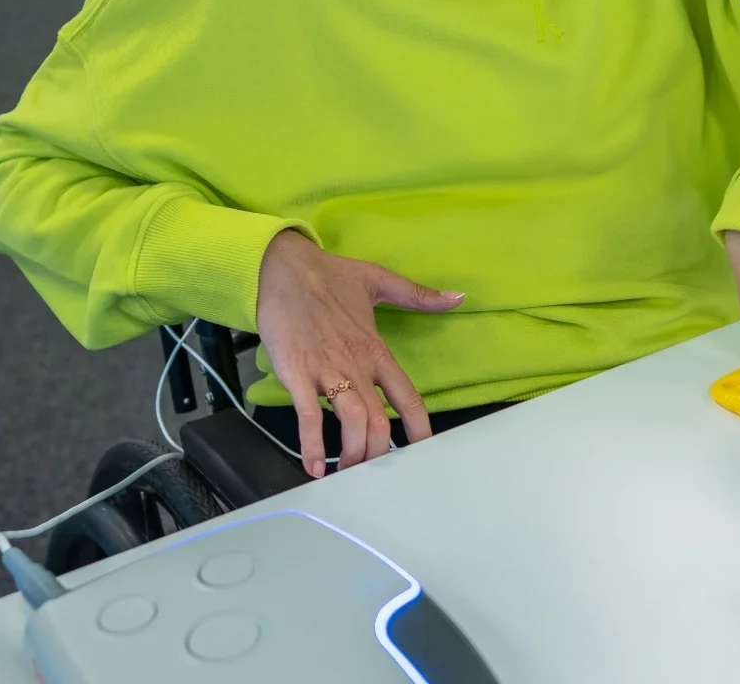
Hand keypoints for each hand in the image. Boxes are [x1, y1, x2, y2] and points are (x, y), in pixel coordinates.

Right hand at [254, 230, 464, 477]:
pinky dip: (312, 444)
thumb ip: (418, 296)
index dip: (419, 427)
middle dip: (381, 451)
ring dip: (353, 453)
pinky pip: (307, 415)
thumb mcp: (380, 281)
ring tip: (349, 472)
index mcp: (377, 349)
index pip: (407, 396)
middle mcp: (356, 364)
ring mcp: (326, 370)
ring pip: (351, 420)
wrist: (282, 266)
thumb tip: (457, 297)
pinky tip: (314, 466)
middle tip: (376, 471)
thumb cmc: (330, 275)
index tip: (424, 450)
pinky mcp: (296, 372)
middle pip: (380, 419)